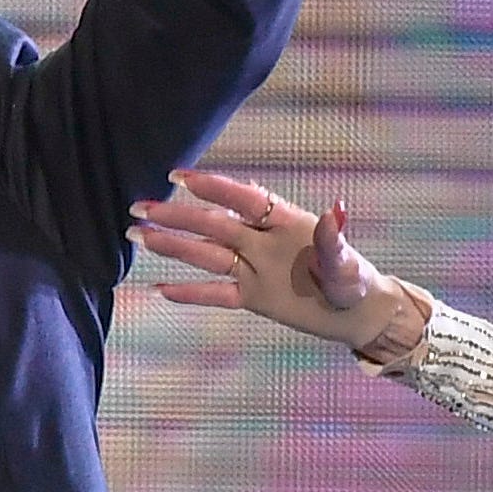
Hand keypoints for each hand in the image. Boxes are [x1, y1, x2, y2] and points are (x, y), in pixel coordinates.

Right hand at [132, 168, 412, 351]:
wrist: (356, 313)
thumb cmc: (354, 281)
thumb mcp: (346, 262)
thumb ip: (334, 240)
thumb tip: (336, 210)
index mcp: (282, 221)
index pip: (242, 199)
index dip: (214, 187)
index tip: (180, 178)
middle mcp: (261, 241)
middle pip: (212, 224)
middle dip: (176, 215)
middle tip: (139, 207)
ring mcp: (253, 268)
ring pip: (206, 255)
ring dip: (172, 246)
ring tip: (137, 236)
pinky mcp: (252, 297)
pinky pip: (216, 293)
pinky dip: (190, 293)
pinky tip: (159, 288)